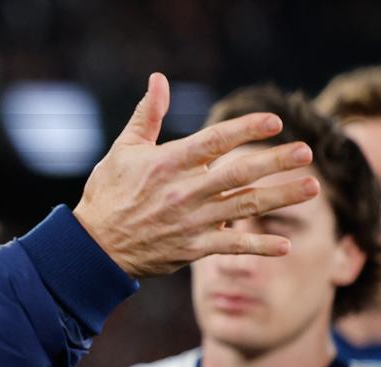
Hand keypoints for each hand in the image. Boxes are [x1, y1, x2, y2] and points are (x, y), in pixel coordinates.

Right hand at [74, 73, 318, 277]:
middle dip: (274, 163)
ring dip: (280, 197)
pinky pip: (230, 246)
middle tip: (305, 152)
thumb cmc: (108, 193)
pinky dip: (258, 246)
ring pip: (243, 208)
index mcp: (167, 164)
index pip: (213, 142)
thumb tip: (159, 79)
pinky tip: (285, 245)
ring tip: (312, 187)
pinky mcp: (191, 248)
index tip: (274, 122)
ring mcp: (190, 221)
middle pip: (237, 175)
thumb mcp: (123, 150)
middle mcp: (183, 192)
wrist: (94, 246)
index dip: (244, 130)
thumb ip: (147, 115)